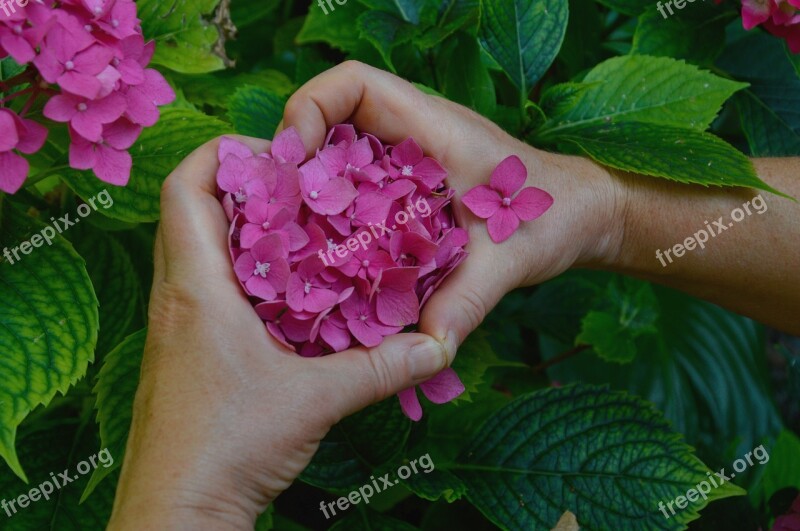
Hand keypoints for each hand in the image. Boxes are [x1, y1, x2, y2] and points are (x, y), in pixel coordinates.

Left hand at [107, 136, 450, 529]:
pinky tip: (287, 297)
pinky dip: (241, 276)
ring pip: (198, 252)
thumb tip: (435, 347)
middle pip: (192, 211)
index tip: (275, 152)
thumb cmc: (228, 447)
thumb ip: (379, 369)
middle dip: (243, 189)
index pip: (186, 187)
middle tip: (301, 189)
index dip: (222, 154)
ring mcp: (174, 329)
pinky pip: (204, 291)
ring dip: (242, 233)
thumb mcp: (314, 401)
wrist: (175, 517)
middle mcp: (175, 298)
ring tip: (300, 232)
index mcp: (195, 288)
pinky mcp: (182, 356)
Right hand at [281, 61, 625, 358]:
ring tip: (291, 236)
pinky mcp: (406, 188)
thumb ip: (467, 300)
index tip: (296, 158)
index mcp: (432, 128)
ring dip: (312, 190)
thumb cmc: (553, 215)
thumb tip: (426, 349)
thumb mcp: (510, 259)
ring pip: (338, 157)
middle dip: (297, 159)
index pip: (353, 84)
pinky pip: (356, 188)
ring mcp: (405, 162)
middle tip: (279, 212)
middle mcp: (411, 136)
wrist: (579, 214)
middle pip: (329, 121)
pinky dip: (335, 212)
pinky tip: (327, 254)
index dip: (311, 107)